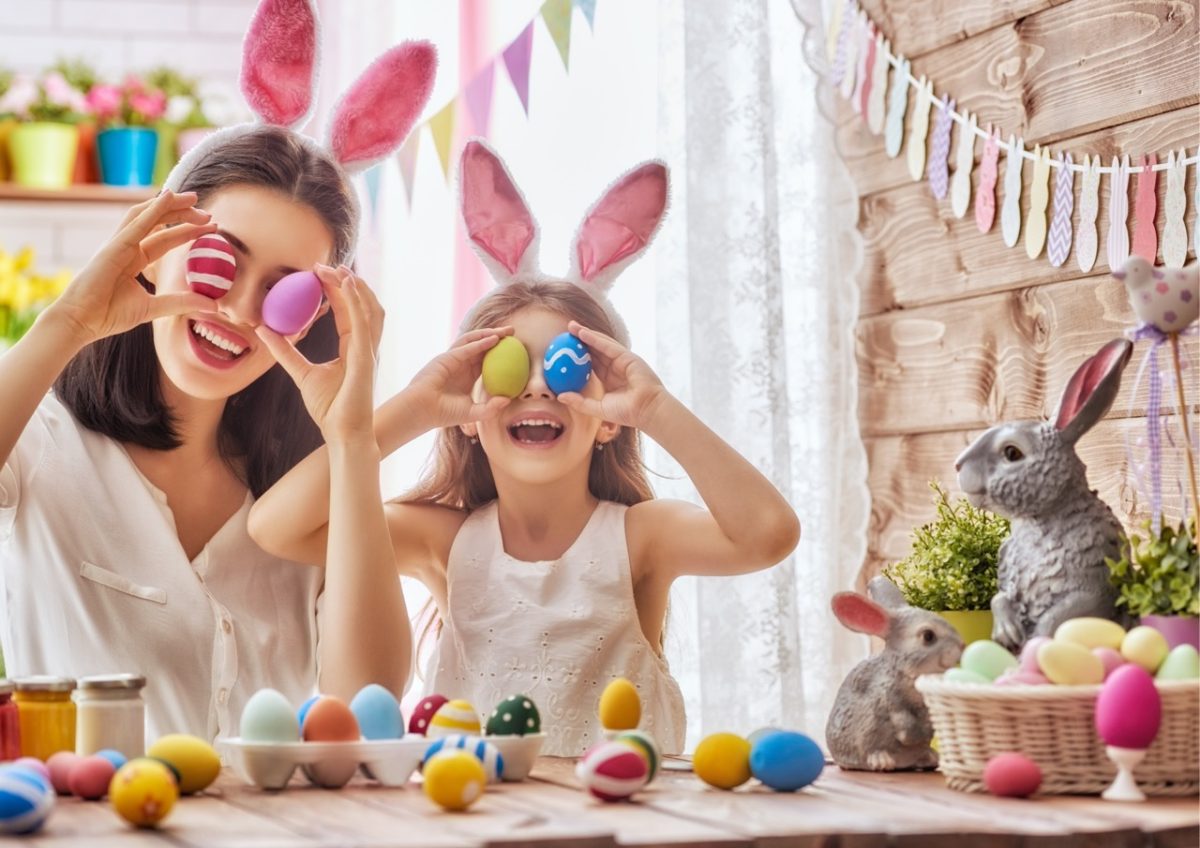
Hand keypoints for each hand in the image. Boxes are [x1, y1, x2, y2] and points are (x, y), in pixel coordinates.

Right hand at [44, 190, 219, 344]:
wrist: (82, 321)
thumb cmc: (108, 314)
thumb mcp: (153, 307)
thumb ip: (182, 303)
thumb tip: (214, 306)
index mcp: (135, 259)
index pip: (166, 238)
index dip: (188, 231)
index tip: (211, 227)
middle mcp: (127, 246)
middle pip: (159, 222)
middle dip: (183, 214)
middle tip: (208, 213)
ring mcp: (119, 243)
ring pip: (147, 215)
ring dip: (171, 204)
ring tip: (194, 199)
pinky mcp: (114, 246)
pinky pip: (136, 223)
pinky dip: (153, 209)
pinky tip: (168, 197)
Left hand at [255, 265, 383, 443]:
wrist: (342, 433)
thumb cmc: (329, 409)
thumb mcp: (302, 373)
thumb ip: (286, 352)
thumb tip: (263, 330)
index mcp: (354, 349)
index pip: (349, 312)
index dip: (337, 291)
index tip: (319, 273)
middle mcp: (365, 347)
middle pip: (362, 305)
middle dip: (347, 282)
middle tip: (325, 265)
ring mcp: (368, 351)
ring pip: (369, 308)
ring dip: (355, 286)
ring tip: (339, 269)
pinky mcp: (365, 357)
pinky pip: (363, 322)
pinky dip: (357, 301)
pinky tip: (347, 284)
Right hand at [401, 327, 512, 430]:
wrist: (423, 410)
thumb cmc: (444, 413)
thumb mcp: (473, 412)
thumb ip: (490, 408)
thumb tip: (508, 400)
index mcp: (467, 376)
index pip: (487, 360)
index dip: (501, 353)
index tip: (517, 350)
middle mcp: (461, 365)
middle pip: (482, 346)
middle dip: (498, 337)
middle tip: (515, 333)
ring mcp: (453, 359)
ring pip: (473, 341)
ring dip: (490, 334)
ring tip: (506, 331)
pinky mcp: (447, 358)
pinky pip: (466, 348)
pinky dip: (480, 342)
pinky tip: (494, 339)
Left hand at [556, 320, 669, 430]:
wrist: (646, 410)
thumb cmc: (626, 412)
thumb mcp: (598, 408)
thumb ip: (580, 402)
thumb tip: (560, 396)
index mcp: (608, 378)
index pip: (590, 363)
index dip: (576, 355)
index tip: (562, 351)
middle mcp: (614, 366)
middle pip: (594, 350)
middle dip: (579, 340)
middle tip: (563, 333)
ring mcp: (621, 360)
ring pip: (600, 344)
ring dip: (586, 334)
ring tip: (571, 327)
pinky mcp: (627, 356)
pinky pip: (608, 346)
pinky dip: (595, 338)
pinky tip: (583, 333)